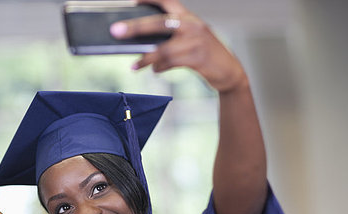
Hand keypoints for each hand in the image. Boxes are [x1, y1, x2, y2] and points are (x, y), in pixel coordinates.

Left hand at [110, 0, 246, 92]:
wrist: (230, 72)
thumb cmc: (206, 55)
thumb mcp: (190, 40)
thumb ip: (170, 39)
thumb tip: (142, 47)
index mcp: (189, 18)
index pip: (168, 1)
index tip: (133, 0)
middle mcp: (193, 25)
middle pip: (159, 23)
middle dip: (136, 27)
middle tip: (117, 31)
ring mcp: (196, 41)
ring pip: (163, 48)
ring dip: (145, 58)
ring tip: (135, 65)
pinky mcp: (198, 58)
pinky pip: (170, 62)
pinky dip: (158, 67)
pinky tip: (153, 70)